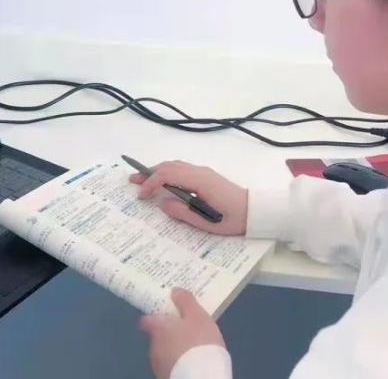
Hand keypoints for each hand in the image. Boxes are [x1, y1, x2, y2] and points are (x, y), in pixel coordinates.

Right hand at [130, 160, 247, 235]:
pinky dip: (168, 172)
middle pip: (169, 166)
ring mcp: (203, 171)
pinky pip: (182, 168)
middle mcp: (200, 171)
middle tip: (132, 180)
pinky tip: (163, 182)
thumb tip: (163, 203)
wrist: (255, 210)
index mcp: (199, 181)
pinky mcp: (206, 175)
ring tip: (143, 180)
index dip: (151, 183)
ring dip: (158, 171)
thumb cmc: (233, 218)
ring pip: (175, 165)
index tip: (141, 196)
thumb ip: (183, 213)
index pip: (168, 176)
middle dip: (149, 172)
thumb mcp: (207, 222)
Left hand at [139, 289, 224, 378]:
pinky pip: (170, 366)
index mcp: (158, 328)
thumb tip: (174, 291)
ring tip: (190, 349)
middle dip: (168, 334)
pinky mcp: (164, 377)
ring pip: (163, 352)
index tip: (164, 314)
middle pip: (156, 337)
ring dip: (173, 350)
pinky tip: (190, 363)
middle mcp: (153, 346)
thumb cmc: (198, 342)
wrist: (199, 377)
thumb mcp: (197, 316)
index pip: (145, 320)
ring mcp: (157, 365)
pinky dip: (177, 363)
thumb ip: (185, 302)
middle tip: (185, 331)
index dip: (153, 316)